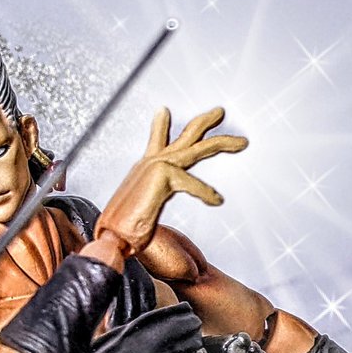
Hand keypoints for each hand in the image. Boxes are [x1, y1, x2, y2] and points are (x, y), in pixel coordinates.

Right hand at [96, 107, 247, 256]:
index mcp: (143, 170)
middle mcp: (149, 164)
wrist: (110, 240)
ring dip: (221, 142)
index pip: (157, 141)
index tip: (163, 112)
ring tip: (241, 142)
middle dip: (204, 122)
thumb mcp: (140, 215)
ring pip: (197, 147)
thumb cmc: (121, 234)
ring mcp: (156, 166)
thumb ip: (150, 211)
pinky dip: (205, 192)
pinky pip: (192, 182)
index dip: (161, 126)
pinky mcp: (162, 176)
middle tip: (219, 112)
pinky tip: (216, 200)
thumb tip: (151, 217)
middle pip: (184, 136)